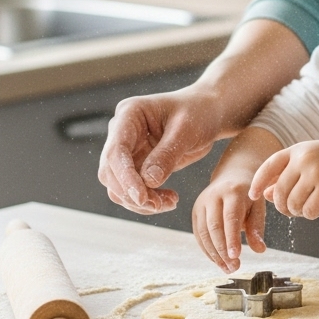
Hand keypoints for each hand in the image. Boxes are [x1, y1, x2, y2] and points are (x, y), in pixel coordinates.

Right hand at [98, 86, 225, 214]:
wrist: (207, 114)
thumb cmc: (198, 113)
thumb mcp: (187, 130)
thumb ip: (167, 154)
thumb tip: (148, 181)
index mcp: (130, 114)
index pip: (116, 151)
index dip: (125, 177)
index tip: (142, 198)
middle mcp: (121, 131)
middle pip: (111, 171)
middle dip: (133, 193)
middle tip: (161, 205)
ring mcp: (127, 149)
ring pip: (118, 185)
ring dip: (140, 201)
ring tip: (170, 202)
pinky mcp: (136, 164)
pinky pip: (132, 190)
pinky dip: (147, 200)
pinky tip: (169, 200)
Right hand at [192, 171, 265, 272]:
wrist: (232, 176)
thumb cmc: (248, 195)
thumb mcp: (258, 206)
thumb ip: (257, 227)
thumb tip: (259, 249)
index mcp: (233, 191)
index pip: (230, 217)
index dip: (232, 238)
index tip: (236, 257)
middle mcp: (214, 195)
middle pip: (214, 226)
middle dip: (223, 250)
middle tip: (234, 267)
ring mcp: (202, 203)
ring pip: (203, 232)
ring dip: (214, 254)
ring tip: (227, 268)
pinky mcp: (195, 211)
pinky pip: (198, 234)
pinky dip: (207, 250)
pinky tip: (218, 260)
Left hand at [249, 138, 318, 218]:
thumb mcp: (312, 163)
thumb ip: (289, 176)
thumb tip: (266, 194)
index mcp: (298, 149)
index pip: (269, 165)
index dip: (258, 182)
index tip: (253, 196)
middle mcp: (304, 158)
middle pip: (280, 191)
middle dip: (282, 205)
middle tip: (290, 210)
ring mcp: (316, 172)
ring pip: (293, 203)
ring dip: (297, 211)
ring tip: (306, 207)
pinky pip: (308, 210)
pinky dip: (310, 214)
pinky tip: (318, 209)